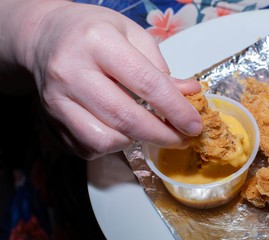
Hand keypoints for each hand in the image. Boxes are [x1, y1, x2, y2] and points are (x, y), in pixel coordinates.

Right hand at [4, 0, 201, 158]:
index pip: (146, 83)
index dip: (176, 109)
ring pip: (105, 140)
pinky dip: (112, 145)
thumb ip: (161, 68)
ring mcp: (57, 99)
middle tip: (181, 138)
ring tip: (145, 128)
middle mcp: (72, 71)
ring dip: (135, 141)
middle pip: (126, 117)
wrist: (45, 38)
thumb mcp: (132, 36)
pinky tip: (119, 129)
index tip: (194, 125)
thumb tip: (190, 95)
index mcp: (98, 42)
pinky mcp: (52, 121)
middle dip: (162, 135)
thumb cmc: (94, 33)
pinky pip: (89, 147)